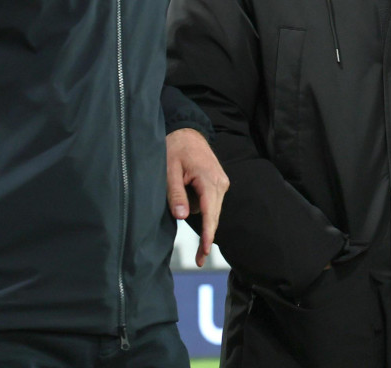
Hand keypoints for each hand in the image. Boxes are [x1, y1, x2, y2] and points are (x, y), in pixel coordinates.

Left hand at [166, 128, 229, 267]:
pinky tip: (186, 190)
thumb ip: (175, 193)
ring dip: (197, 211)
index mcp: (208, 178)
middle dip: (206, 234)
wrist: (186, 130)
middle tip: (198, 260)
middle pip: (213, 215)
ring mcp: (221, 182)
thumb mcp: (169, 170)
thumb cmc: (175, 147)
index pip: (209, 213)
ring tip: (179, 189)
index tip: (204, 252)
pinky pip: (209, 201)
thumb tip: (182, 217)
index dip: (207, 234)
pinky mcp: (219, 182)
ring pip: (210, 208)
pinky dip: (199, 203)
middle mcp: (220, 182)